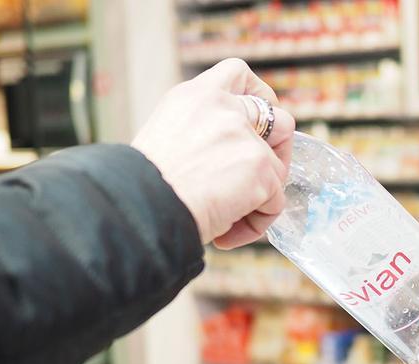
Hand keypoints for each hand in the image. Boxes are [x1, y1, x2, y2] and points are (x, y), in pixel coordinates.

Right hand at [131, 58, 296, 248]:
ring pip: (277, 171)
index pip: (238, 74)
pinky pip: (274, 203)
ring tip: (229, 219)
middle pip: (279, 120)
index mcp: (196, 96)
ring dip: (261, 197)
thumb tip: (232, 157)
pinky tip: (227, 234)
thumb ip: (202, 134)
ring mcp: (245, 137)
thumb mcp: (166, 139)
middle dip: (279, 152)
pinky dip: (256, 223)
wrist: (140, 207)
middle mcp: (224, 108)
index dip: (260, 94)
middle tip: (263, 179)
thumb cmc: (143, 187)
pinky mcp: (260, 169)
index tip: (265, 114)